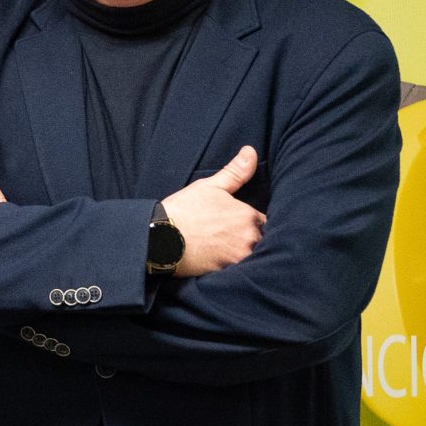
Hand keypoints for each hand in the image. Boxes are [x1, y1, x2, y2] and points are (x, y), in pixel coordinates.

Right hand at [160, 146, 265, 276]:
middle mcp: (249, 238)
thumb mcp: (209, 186)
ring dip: (246, 254)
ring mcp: (239, 258)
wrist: (158, 238)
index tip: (243, 224)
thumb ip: (236, 172)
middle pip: (263, 242)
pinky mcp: (228, 274)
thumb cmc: (184, 210)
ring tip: (229, 251)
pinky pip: (242, 272)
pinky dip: (236, 269)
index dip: (257, 223)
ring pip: (254, 257)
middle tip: (234, 238)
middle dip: (253, 240)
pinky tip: (223, 262)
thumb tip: (251, 151)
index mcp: (248, 216)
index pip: (267, 222)